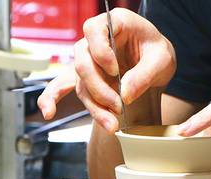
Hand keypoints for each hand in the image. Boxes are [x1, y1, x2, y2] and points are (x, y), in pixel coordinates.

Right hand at [37, 8, 175, 131]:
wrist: (155, 64)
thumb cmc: (157, 53)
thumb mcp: (162, 60)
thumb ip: (145, 75)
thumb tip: (125, 94)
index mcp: (113, 22)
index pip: (94, 32)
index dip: (101, 54)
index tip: (117, 71)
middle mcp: (94, 39)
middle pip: (83, 63)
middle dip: (100, 89)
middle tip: (119, 107)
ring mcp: (87, 59)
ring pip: (81, 84)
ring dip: (95, 107)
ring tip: (112, 125)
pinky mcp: (84, 78)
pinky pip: (61, 86)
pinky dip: (52, 99)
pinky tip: (47, 112)